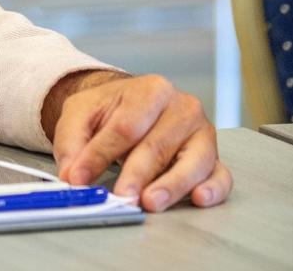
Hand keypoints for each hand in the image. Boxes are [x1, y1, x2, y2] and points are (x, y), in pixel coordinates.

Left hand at [43, 71, 231, 211]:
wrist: (131, 105)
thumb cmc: (111, 110)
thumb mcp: (81, 113)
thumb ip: (72, 141)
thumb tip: (72, 175)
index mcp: (151, 90)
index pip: (126, 126)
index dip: (101, 154)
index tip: (81, 176)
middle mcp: (183, 108)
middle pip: (158, 145)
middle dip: (136, 174)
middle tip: (122, 196)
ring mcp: (202, 134)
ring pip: (193, 161)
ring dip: (172, 185)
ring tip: (151, 202)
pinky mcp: (213, 158)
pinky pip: (220, 175)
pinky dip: (214, 189)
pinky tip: (199, 198)